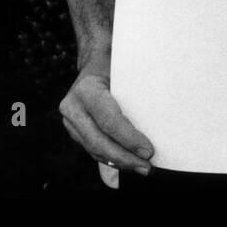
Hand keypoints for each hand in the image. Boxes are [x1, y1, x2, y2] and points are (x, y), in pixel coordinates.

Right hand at [58, 51, 153, 183]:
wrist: (97, 59)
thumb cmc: (118, 62)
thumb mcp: (127, 70)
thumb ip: (137, 89)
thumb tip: (156, 106)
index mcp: (86, 89)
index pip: (109, 121)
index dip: (129, 139)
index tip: (149, 151)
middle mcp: (72, 107)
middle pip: (99, 141)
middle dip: (124, 158)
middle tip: (147, 167)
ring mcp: (70, 121)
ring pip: (94, 149)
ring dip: (119, 162)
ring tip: (142, 167)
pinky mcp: (75, 130)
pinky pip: (93, 149)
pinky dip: (111, 159)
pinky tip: (126, 167)